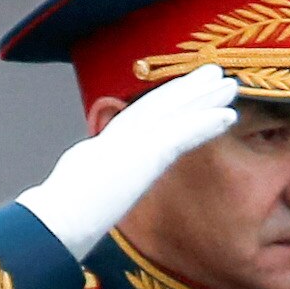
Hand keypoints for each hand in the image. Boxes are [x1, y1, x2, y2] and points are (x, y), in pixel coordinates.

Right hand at [13, 65, 239, 257]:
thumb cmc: (62, 213)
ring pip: (175, 110)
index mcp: (104, 146)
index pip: (139, 118)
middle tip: (213, 72)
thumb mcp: (75, 193)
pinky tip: (229, 115)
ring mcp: (134, 141)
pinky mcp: (149, 151)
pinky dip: (207, 122)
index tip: (183, 91)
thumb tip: (83, 193)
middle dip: (187, 89)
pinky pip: (184, 132)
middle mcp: (120, 137)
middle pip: (160, 104)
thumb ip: (87, 185)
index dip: (163, 103)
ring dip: (204, 96)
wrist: (60, 216)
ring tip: (228, 83)